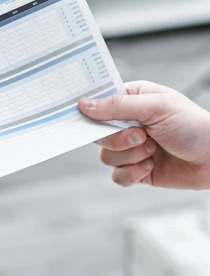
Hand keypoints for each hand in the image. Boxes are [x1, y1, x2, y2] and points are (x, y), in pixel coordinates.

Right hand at [78, 81, 209, 187]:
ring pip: (106, 157)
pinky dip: (133, 174)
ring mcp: (131, 148)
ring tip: (153, 150)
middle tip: (142, 136)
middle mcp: (128, 123)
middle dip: (119, 139)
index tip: (83, 117)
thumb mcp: (156, 108)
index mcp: (132, 100)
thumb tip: (84, 105)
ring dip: (130, 157)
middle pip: (98, 134)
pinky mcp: (136, 170)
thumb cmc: (192, 126)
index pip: (98, 103)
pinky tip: (151, 167)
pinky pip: (117, 176)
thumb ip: (117, 106)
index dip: (90, 112)